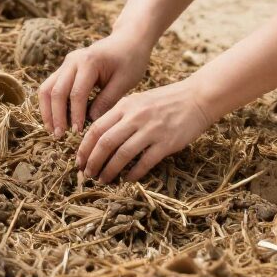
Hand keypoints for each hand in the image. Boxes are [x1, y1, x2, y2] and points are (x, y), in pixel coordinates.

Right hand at [38, 31, 151, 136]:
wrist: (129, 40)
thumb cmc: (131, 60)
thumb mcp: (125, 81)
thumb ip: (107, 101)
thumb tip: (91, 121)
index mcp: (89, 62)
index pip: (76, 93)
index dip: (75, 115)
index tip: (77, 133)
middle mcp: (73, 60)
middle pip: (55, 91)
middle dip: (56, 116)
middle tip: (59, 136)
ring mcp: (67, 63)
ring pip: (47, 88)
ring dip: (47, 110)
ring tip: (53, 130)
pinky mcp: (66, 67)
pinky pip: (51, 86)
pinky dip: (50, 103)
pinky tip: (56, 119)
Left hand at [76, 80, 211, 183]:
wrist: (197, 97)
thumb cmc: (166, 101)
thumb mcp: (139, 101)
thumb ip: (120, 115)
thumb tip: (99, 137)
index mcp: (125, 106)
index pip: (96, 128)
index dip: (84, 148)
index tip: (79, 161)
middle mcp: (135, 117)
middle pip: (105, 143)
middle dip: (93, 162)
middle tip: (87, 175)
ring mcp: (151, 130)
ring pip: (122, 155)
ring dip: (109, 170)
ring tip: (103, 180)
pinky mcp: (166, 143)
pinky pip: (145, 162)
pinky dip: (133, 173)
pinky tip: (128, 179)